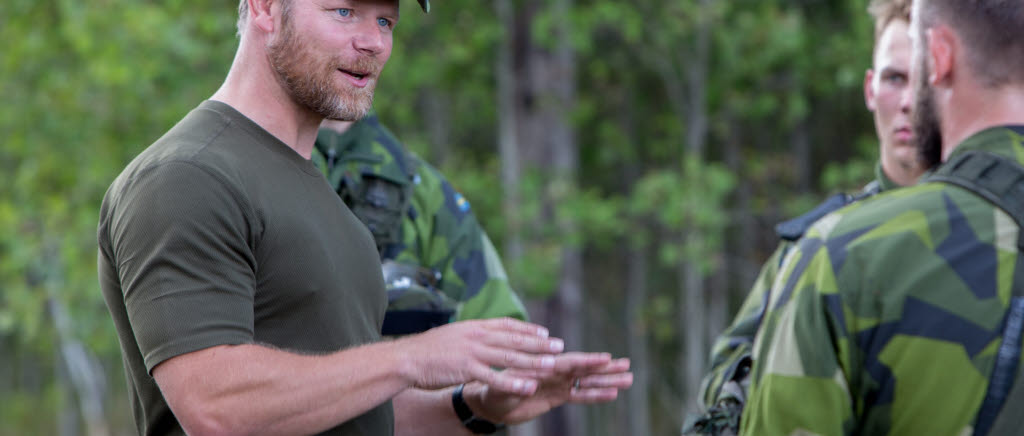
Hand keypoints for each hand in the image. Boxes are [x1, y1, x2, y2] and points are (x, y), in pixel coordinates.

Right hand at [392, 318, 565, 394]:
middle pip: (514, 339)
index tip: (544, 332)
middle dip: (539, 343)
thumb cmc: (427, 350)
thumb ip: (470, 335)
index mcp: (474, 326)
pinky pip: (495, 377)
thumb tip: (483, 335)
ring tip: (553, 364)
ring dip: (534, 361)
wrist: (406, 358)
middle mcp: (477, 336)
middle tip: (560, 345)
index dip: (528, 329)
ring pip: (510, 357)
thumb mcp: (453, 334)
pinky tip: (528, 386)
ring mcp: (473, 352)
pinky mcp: (467, 369)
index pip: (506, 325)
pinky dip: (513, 382)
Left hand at [467, 354, 632, 424]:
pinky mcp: (557, 397)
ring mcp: (557, 384)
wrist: (489, 402)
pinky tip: (612, 394)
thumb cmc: (493, 390)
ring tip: (628, 378)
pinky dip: (596, 395)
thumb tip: (532, 383)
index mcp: (543, 365)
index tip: (606, 358)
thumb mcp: (502, 386)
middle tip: (627, 365)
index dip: (588, 361)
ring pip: (587, 382)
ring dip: (607, 381)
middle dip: (605, 368)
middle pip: (584, 369)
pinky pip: (580, 396)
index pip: (569, 363)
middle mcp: (554, 372)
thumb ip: (517, 384)